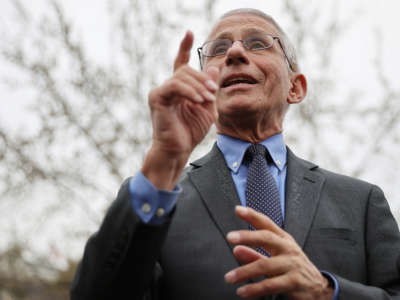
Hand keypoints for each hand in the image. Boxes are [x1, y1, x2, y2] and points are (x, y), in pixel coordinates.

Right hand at [142, 30, 219, 188]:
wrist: (178, 150)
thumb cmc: (190, 132)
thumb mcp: (207, 108)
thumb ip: (209, 89)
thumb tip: (214, 68)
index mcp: (179, 89)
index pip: (180, 63)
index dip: (184, 47)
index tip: (189, 32)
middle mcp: (168, 87)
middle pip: (186, 70)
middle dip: (203, 79)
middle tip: (214, 93)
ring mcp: (160, 91)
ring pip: (181, 76)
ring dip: (199, 86)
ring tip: (208, 99)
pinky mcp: (157, 98)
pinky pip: (175, 86)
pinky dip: (190, 91)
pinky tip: (200, 100)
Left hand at [225, 206, 333, 299]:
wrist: (318, 288)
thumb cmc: (293, 269)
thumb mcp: (275, 259)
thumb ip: (255, 254)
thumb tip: (236, 249)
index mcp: (283, 240)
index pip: (267, 223)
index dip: (253, 215)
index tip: (238, 209)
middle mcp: (288, 248)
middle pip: (267, 238)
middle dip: (247, 236)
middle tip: (229, 237)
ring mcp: (292, 264)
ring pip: (265, 265)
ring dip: (244, 272)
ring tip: (229, 277)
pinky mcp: (294, 282)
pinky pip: (271, 285)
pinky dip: (255, 289)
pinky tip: (243, 291)